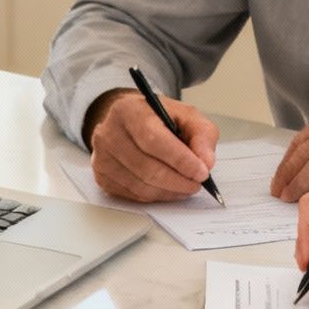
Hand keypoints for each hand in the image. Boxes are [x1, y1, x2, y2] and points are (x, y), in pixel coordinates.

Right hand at [85, 89, 220, 202]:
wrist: (128, 121)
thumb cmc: (157, 118)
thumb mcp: (185, 115)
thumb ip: (202, 134)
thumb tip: (206, 161)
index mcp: (130, 111)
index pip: (153, 140)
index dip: (179, 160)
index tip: (201, 171)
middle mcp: (109, 133)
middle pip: (146, 167)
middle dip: (178, 180)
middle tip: (197, 183)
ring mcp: (102, 156)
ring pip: (140, 186)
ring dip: (169, 191)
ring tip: (186, 186)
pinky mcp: (102, 176)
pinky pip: (133, 195)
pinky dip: (156, 196)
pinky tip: (168, 188)